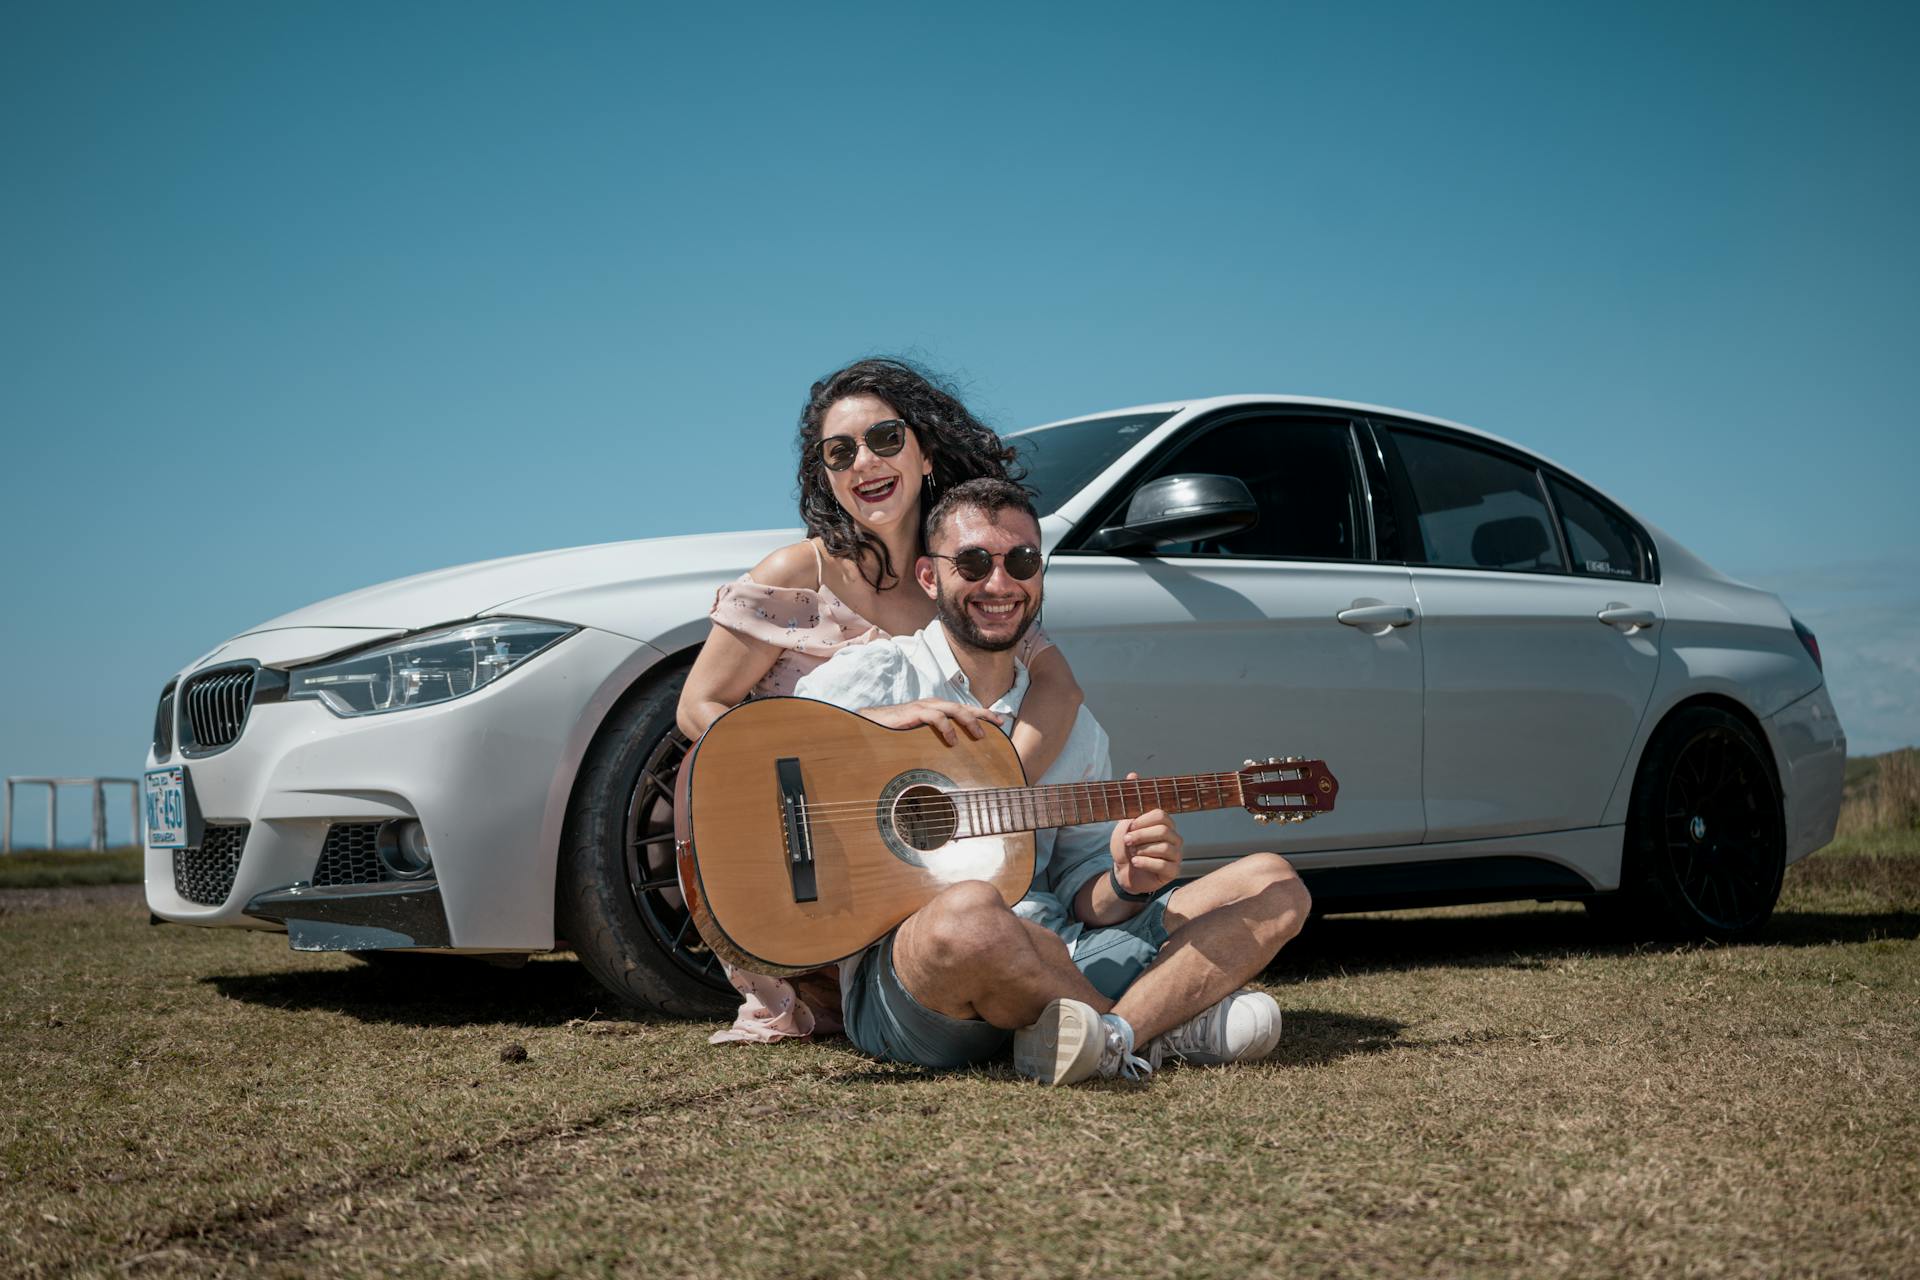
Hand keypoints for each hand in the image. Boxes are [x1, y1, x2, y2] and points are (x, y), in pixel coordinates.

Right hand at [859, 699, 1004, 745]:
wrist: (873, 722)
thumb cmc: (897, 730)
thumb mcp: (922, 735)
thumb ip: (936, 737)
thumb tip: (955, 751)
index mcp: (937, 709)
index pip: (965, 708)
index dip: (984, 713)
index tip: (1000, 722)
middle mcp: (934, 705)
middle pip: (965, 706)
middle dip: (983, 716)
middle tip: (997, 726)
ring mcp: (925, 707)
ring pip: (954, 709)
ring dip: (970, 721)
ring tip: (980, 736)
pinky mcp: (915, 713)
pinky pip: (936, 717)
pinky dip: (947, 728)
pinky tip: (952, 740)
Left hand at [1109, 771, 1182, 895]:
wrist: (1122, 871)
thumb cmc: (1126, 847)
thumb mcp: (1125, 822)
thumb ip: (1131, 801)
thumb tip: (1133, 775)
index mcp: (1165, 824)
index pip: (1161, 815)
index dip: (1143, 821)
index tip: (1129, 827)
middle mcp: (1174, 838)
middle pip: (1163, 831)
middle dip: (1140, 836)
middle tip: (1127, 841)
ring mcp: (1176, 855)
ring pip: (1164, 848)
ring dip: (1142, 850)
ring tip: (1132, 854)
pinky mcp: (1173, 872)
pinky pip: (1163, 865)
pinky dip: (1145, 863)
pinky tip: (1135, 863)